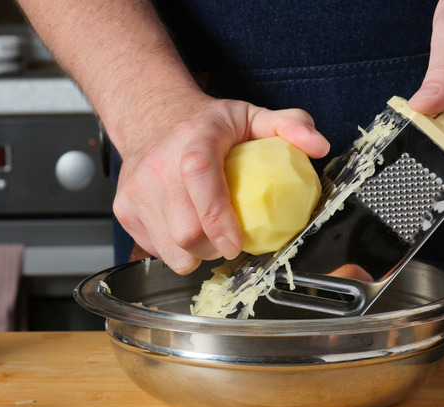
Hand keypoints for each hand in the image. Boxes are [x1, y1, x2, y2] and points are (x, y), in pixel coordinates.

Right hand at [112, 94, 329, 273]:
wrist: (151, 117)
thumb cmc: (206, 124)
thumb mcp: (251, 115)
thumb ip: (290, 125)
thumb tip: (318, 146)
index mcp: (193, 140)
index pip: (200, 179)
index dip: (218, 218)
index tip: (236, 244)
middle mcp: (157, 165)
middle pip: (185, 231)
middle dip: (214, 247)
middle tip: (231, 240)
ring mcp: (137, 190)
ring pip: (170, 248)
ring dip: (197, 253)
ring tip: (209, 235)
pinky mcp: (125, 209)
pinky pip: (156, 250)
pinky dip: (176, 251)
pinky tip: (187, 229)